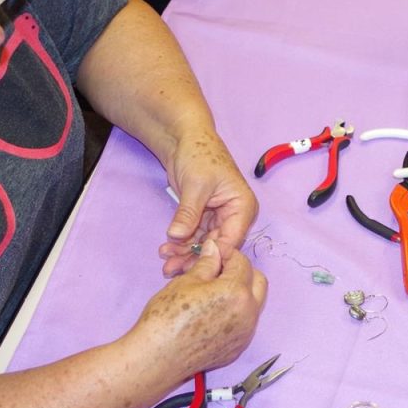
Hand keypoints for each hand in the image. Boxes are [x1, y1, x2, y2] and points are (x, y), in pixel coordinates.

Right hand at [136, 240, 267, 375]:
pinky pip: (245, 323)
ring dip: (240, 292)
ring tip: (213, 292)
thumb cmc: (167, 317)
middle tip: (218, 270)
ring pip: (253, 304)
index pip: (242, 262)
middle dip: (241, 271)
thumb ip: (207, 263)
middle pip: (258, 282)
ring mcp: (245, 333)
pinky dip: (235, 313)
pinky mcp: (238, 348)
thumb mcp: (186, 281)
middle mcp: (249, 313)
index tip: (212, 253)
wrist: (158, 358)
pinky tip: (212, 313)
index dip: (227, 253)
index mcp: (237, 292)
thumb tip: (215, 250)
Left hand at [158, 132, 257, 276]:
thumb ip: (188, 213)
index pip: (231, 240)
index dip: (213, 255)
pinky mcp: (203, 216)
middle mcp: (234, 215)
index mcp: (242, 207)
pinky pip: (194, 235)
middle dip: (194, 257)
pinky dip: (181, 243)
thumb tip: (176, 236)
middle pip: (216, 245)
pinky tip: (167, 250)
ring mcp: (218, 217)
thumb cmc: (199, 155)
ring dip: (185, 253)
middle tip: (172, 269)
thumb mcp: (195, 186)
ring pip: (203, 242)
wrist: (184, 138)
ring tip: (165, 263)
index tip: (193, 268)